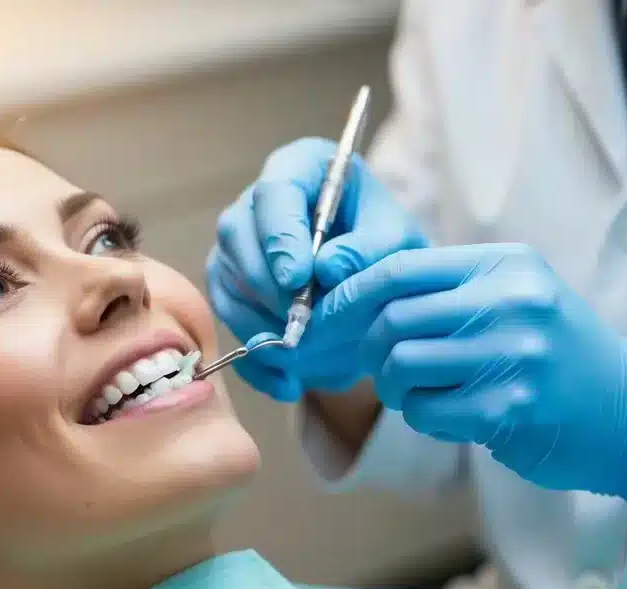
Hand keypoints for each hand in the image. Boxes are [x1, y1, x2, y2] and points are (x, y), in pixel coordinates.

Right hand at [206, 137, 426, 401]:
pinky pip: (229, 322)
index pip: (275, 190)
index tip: (299, 279)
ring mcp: (236, 246)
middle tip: (300, 326)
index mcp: (300, 168)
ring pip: (227, 282)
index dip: (281, 235)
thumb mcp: (398, 242)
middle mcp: (257, 203)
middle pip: (238, 235)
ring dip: (261, 324)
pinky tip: (289, 384)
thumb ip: (374, 249)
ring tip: (304, 358)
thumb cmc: (388, 248)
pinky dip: (256, 359)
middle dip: (268, 287)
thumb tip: (328, 267)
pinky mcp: (229, 288)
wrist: (375, 285)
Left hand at [299, 244, 626, 500]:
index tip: (324, 320)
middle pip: (391, 319)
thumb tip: (345, 296)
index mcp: (504, 265)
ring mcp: (511, 355)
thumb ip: (443, 291)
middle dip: (369, 350)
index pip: (398, 267)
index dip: (348, 296)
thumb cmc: (554, 354)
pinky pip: (424, 411)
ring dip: (394, 389)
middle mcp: (509, 301)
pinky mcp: (507, 408)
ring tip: (423, 393)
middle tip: (382, 368)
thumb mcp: (511, 298)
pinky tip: (453, 415)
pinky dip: (424, 417)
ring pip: (399, 366)